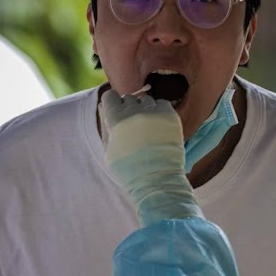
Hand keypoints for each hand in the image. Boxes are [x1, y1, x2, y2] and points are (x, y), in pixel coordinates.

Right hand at [99, 88, 199, 225]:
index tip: (117, 112)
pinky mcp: (169, 115)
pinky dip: (160, 111)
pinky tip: (159, 125)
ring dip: (145, 110)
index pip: (110, 95)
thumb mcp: (109, 151)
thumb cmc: (129, 170)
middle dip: (129, 109)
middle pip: (128, 98)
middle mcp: (133, 110)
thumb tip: (106, 113)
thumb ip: (107, 129)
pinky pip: (162, 104)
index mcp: (115, 118)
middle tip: (134, 125)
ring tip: (148, 127)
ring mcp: (153, 111)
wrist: (156, 179)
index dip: (113, 104)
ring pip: (146, 100)